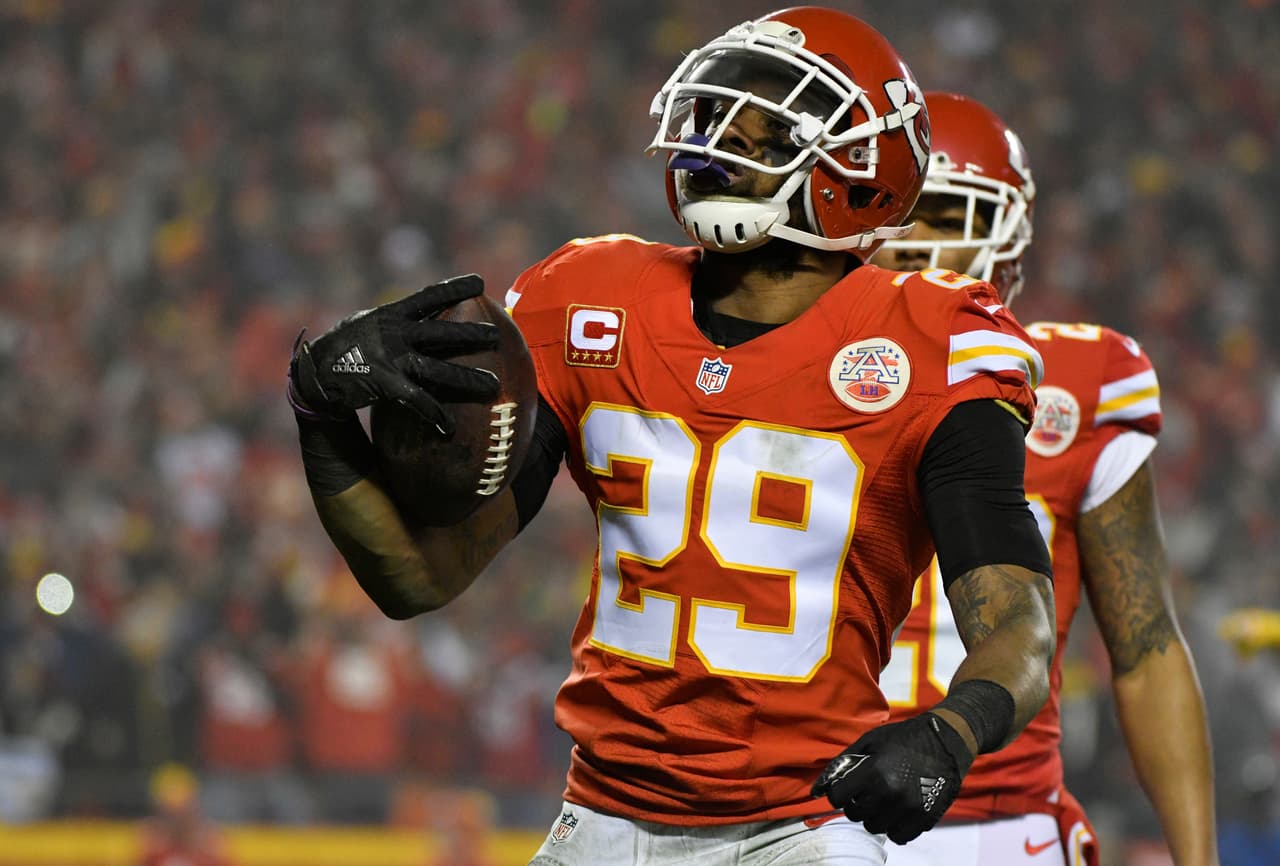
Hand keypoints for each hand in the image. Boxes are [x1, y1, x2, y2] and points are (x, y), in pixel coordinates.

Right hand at [288, 274, 500, 434]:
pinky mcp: (384, 383)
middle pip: (441, 332)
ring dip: (466, 377)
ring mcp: (389, 358)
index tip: (480, 282)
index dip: (454, 288)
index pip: (428, 297)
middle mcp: (393, 333)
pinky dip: (434, 414)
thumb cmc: (345, 348)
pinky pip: (416, 400)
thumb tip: (424, 315)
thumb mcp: (367, 324)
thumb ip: (395, 322)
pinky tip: (449, 427)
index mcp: (390, 315)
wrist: (313, 375)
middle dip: (471, 334)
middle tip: (497, 335)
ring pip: (437, 368)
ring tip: (493, 385)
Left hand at [811, 712, 974, 843]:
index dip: (839, 793)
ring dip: (875, 815)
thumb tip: (816, 790)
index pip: (837, 798)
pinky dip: (894, 826)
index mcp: (873, 772)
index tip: (846, 788)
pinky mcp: (925, 819)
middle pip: (855, 814)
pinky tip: (898, 809)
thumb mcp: (869, 742)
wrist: (946, 741)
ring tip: (885, 797)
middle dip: (856, 803)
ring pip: (874, 827)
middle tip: (869, 789)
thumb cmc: (903, 738)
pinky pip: (898, 837)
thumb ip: (841, 765)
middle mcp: (890, 794)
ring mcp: (909, 809)